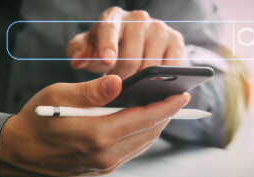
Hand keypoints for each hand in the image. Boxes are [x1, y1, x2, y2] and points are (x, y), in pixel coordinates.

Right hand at [0, 75, 189, 176]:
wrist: (20, 152)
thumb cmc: (37, 120)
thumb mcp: (59, 97)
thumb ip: (92, 92)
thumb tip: (118, 82)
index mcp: (97, 134)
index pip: (143, 119)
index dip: (166, 106)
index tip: (182, 95)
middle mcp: (105, 154)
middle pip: (148, 132)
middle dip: (165, 114)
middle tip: (176, 97)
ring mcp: (105, 163)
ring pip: (143, 142)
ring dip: (156, 124)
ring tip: (163, 107)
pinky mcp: (103, 167)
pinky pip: (131, 149)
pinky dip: (142, 134)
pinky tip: (143, 121)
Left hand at [66, 7, 184, 78]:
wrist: (129, 47)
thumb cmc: (104, 50)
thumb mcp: (87, 51)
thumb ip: (78, 53)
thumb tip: (77, 61)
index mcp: (112, 17)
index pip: (109, 30)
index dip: (108, 46)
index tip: (107, 62)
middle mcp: (138, 18)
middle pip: (131, 56)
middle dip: (123, 76)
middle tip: (119, 82)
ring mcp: (159, 28)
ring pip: (151, 65)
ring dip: (142, 80)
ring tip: (134, 79)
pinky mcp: (176, 40)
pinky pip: (172, 66)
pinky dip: (162, 78)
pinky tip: (154, 80)